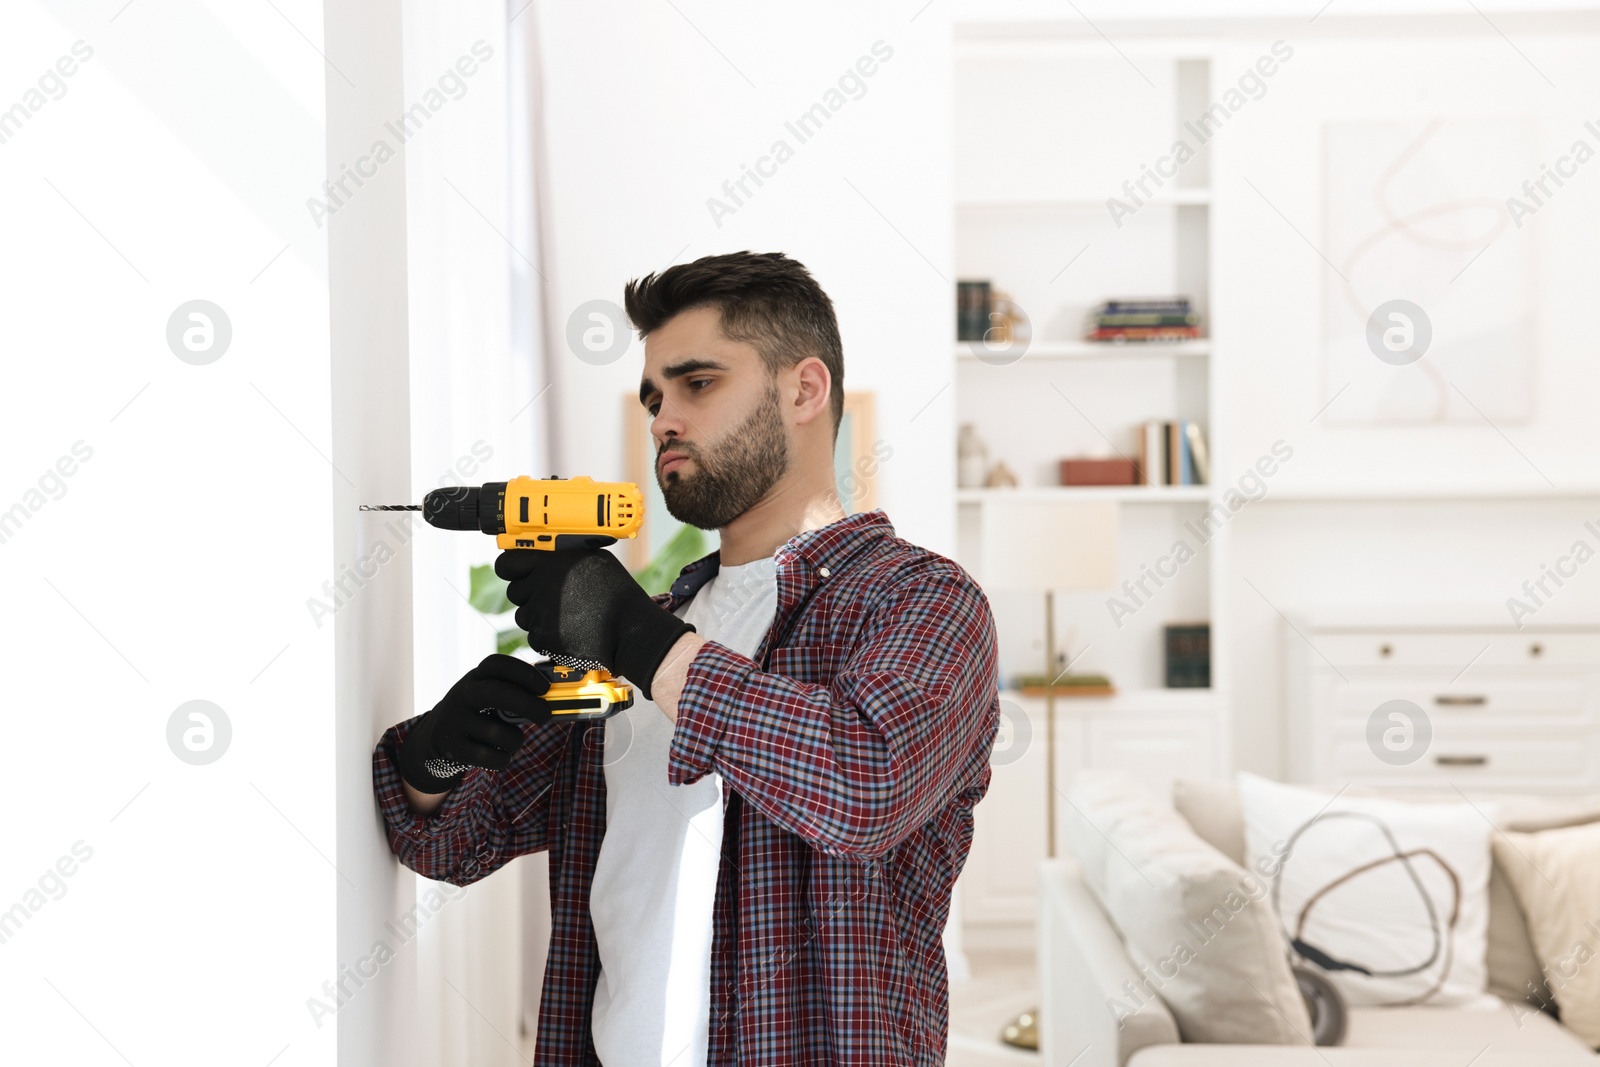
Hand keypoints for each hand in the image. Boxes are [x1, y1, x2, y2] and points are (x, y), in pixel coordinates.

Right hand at [398, 654, 553, 793]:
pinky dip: (503, 758)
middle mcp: (463, 695)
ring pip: (498, 733)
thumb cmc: (481, 711)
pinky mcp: (453, 747)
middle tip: (545, 716)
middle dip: (527, 704)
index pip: (497, 664)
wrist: (439, 736)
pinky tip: (501, 754)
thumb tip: (558, 692)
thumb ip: (517, 690)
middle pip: (496, 693)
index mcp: (476, 677)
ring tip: (513, 740)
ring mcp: (455, 721)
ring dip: (515, 740)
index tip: (545, 687)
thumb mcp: (490, 693)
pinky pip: (490, 757)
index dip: (524, 673)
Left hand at [494, 548, 694, 701]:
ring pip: (524, 615)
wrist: (630, 628)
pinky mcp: (543, 636)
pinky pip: (534, 636)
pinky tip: (570, 630)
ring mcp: (540, 612)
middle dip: (529, 595)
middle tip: (554, 598)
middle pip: (515, 591)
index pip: (507, 563)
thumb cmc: (617, 593)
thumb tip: (540, 553)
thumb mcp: (593, 558)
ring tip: (568, 614)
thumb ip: (561, 556)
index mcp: (550, 561)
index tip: (518, 573)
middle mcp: (541, 584)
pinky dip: (548, 635)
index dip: (511, 569)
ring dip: (539, 616)